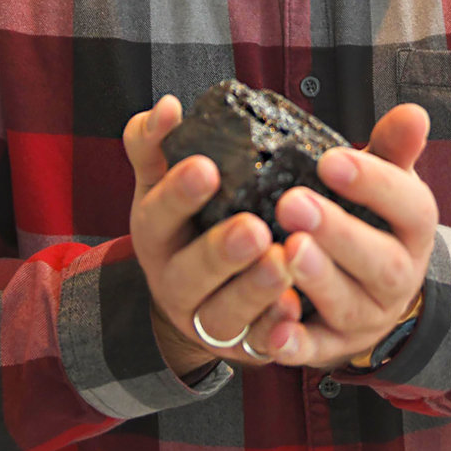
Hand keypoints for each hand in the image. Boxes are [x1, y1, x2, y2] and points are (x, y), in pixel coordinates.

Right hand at [123, 95, 300, 376]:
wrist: (193, 294)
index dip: (178, 192)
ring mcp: (203, 316)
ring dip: (253, 291)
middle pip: (189, 270)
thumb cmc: (189, 220)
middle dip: (220, 251)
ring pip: (223, 312)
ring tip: (282, 264)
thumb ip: (159, 142)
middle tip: (253, 229)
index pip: (158, 210)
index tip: (207, 167)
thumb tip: (167, 105)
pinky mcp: (238, 345)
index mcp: (156, 230)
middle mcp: (173, 277)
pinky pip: (255, 344)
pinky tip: (294, 311)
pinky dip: (273, 331)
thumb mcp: (164, 180)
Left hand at [264, 103, 436, 368]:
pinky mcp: (334, 348)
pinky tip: (271, 331)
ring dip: (317, 280)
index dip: (374, 184)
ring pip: (347, 305)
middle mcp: (398, 278)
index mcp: (413, 230)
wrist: (375, 290)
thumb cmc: (369, 219)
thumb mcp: (384, 180)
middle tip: (293, 204)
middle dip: (338, 233)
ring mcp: (368, 317)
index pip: (411, 207)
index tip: (331, 160)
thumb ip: (392, 149)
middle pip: (380, 262)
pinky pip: (316, 351)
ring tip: (284, 250)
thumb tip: (413, 113)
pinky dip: (294, 344)